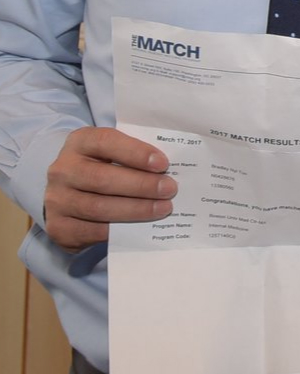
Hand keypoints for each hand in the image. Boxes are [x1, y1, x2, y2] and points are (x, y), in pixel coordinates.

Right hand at [43, 126, 175, 249]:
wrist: (67, 189)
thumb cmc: (102, 164)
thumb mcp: (113, 150)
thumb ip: (134, 153)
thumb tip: (169, 168)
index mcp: (80, 142)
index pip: (107, 142)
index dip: (136, 153)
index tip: (163, 164)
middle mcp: (62, 170)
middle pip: (103, 179)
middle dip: (141, 185)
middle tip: (169, 189)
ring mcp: (56, 200)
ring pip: (99, 207)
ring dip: (135, 210)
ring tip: (162, 208)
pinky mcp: (58, 227)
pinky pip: (90, 231)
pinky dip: (118, 229)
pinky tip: (139, 226)